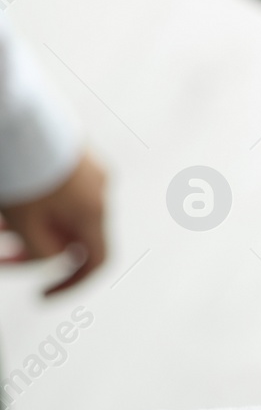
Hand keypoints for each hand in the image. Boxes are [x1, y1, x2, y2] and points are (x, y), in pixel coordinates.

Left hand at [0, 153, 107, 293]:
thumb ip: (42, 249)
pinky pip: (62, 187)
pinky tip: (12, 193)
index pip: (95, 262)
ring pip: (63, 210)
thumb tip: (53, 256)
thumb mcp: (25, 220)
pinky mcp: (77, 150)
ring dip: (32, 223)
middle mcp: (101, 191)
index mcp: (94, 212)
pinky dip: (39, 200)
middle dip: (34, 249)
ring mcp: (91, 168)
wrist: (20, 113)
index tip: (41, 296)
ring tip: (0, 219)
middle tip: (0, 254)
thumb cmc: (22, 170)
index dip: (71, 284)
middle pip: (72, 235)